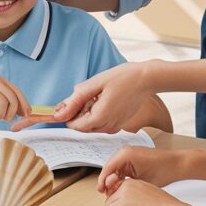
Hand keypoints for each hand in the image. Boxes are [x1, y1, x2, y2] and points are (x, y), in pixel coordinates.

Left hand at [21, 61, 156, 132]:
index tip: (71, 99)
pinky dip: (97, 112)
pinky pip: (101, 122)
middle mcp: (108, 127)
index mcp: (100, 119)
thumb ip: (75, 100)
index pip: (72, 125)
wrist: (147, 79)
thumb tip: (58, 113)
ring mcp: (115, 127)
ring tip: (99, 94)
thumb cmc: (123, 78)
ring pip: (90, 125)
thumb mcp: (95, 84)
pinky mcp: (119, 124)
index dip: (68, 113)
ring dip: (88, 112)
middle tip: (88, 93)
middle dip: (78, 112)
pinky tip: (105, 98)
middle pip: (81, 126)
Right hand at [97, 146, 185, 193]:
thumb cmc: (163, 171)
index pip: (107, 168)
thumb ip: (124, 184)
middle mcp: (124, 151)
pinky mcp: (133, 157)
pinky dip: (120, 176)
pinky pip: (122, 166)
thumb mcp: (141, 181)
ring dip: (113, 179)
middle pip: (109, 167)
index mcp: (125, 154)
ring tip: (112, 191)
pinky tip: (120, 185)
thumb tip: (112, 190)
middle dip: (107, 180)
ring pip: (115, 168)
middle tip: (105, 193)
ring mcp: (128, 153)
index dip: (102, 181)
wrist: (176, 164)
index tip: (100, 191)